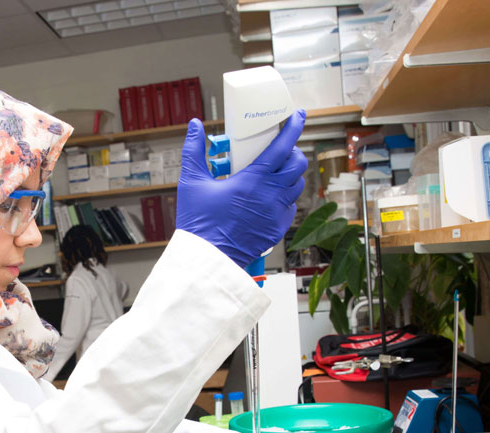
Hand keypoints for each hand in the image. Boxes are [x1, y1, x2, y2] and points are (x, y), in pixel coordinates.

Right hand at [176, 111, 308, 266]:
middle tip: (282, 148)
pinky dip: (285, 198)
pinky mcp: (276, 229)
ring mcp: (276, 214)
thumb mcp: (191, 183)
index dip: (294, 127)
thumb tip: (196, 125)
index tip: (298, 115)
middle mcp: (270, 196)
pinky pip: (290, 207)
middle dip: (294, 151)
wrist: (207, 260)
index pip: (283, 146)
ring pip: (297, 186)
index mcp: (252, 180)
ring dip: (291, 175)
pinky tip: (271, 196)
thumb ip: (194, 151)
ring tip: (276, 172)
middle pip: (298, 164)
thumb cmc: (198, 224)